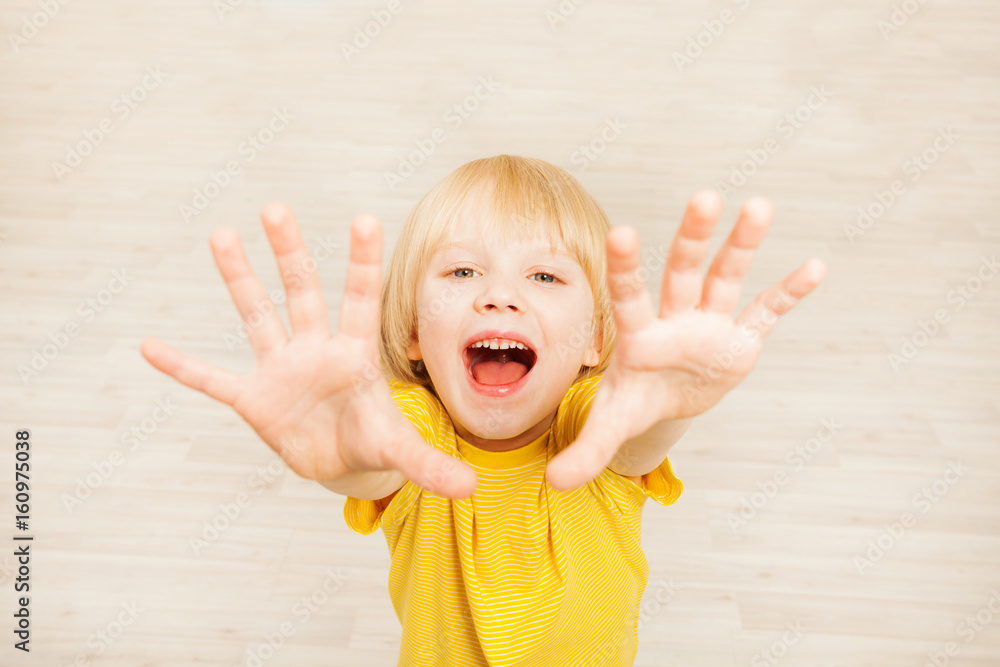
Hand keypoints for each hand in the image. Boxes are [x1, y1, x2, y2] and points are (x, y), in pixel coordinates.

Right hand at [141, 203, 475, 497]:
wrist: (342, 462)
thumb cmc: (373, 440)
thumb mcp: (400, 452)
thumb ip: (431, 465)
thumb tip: (471, 488)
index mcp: (355, 355)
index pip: (361, 300)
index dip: (363, 262)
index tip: (364, 217)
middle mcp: (316, 351)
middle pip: (302, 292)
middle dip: (290, 252)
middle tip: (276, 207)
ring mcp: (282, 371)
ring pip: (257, 315)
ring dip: (240, 279)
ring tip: (221, 234)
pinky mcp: (254, 400)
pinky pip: (214, 380)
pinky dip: (184, 368)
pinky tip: (150, 346)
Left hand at [546, 191, 825, 490]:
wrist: (665, 403)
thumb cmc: (633, 401)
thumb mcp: (611, 426)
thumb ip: (586, 450)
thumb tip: (555, 483)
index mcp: (638, 334)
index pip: (628, 295)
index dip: (625, 267)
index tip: (621, 230)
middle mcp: (673, 318)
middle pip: (681, 271)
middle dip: (692, 237)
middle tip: (704, 197)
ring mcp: (709, 324)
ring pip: (725, 277)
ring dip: (741, 245)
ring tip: (758, 205)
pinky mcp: (740, 338)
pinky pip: (765, 311)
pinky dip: (787, 293)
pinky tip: (815, 267)